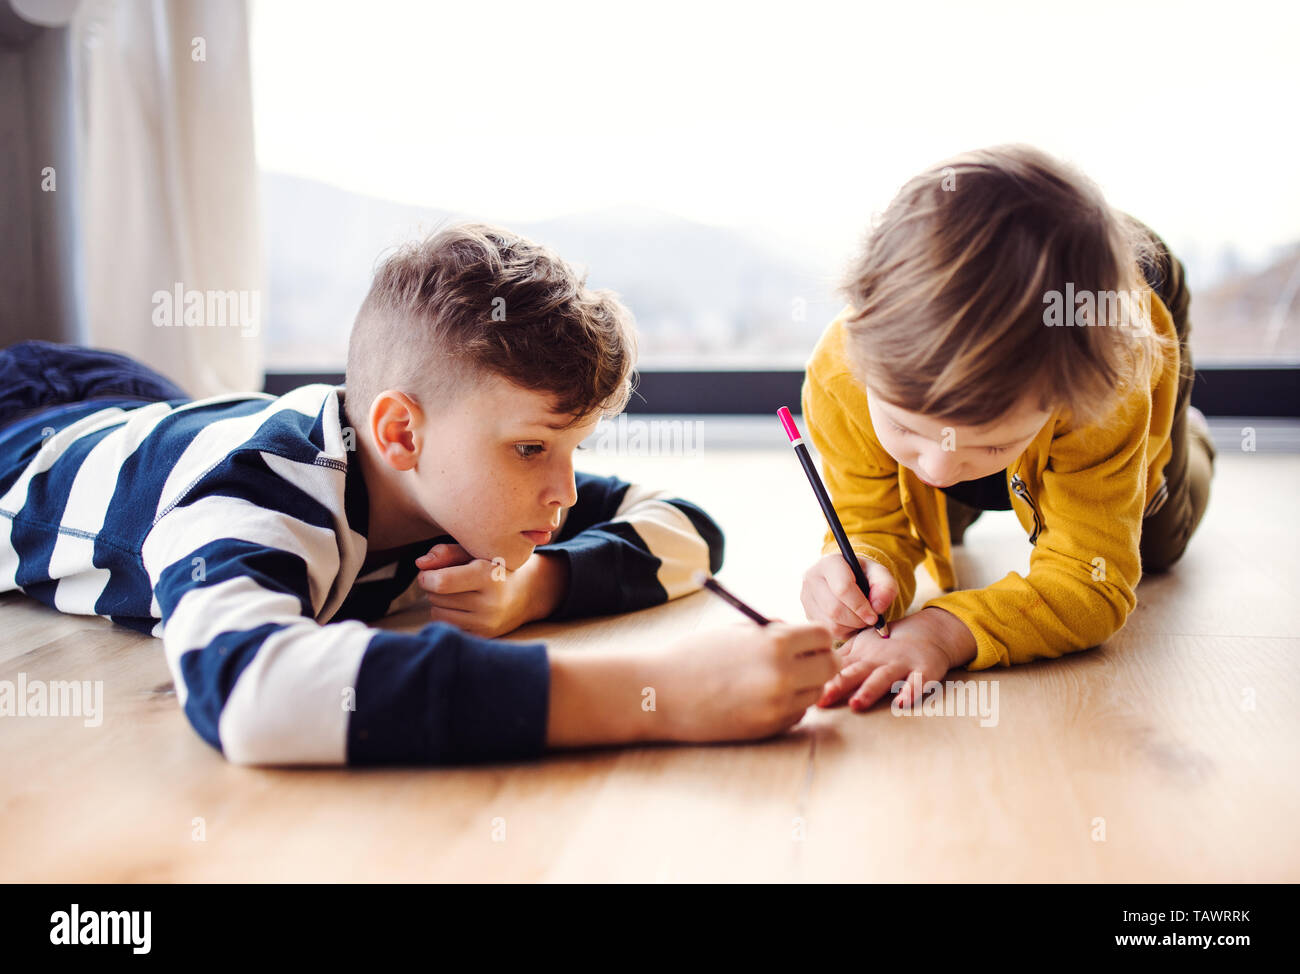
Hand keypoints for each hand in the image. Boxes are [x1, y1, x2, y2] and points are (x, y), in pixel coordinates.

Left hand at [414, 543, 566, 638]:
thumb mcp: (475, 551)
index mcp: (488, 576)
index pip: (441, 582)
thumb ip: (446, 553)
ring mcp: (487, 624)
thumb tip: (420, 564)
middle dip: (433, 587)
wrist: (526, 593)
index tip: (427, 572)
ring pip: (438, 614)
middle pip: (436, 597)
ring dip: (438, 602)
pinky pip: (447, 626)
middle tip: (446, 580)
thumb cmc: (494, 567)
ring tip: (455, 593)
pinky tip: (460, 607)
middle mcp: (490, 603)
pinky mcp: (483, 636)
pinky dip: (446, 616)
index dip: (426, 577)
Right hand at [650, 622, 840, 741]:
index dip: (815, 638)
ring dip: (803, 686)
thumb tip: (804, 637)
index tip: (805, 641)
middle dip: (818, 662)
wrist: (661, 693)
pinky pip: (796, 714)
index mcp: (775, 642)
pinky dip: (787, 707)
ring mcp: (777, 705)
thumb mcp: (736, 631)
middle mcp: (783, 674)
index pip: (824, 636)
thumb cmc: (695, 655)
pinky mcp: (768, 729)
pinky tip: (759, 700)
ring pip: (815, 693)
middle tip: (801, 662)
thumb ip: (773, 632)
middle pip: (830, 667)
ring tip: (772, 680)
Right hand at [801, 552, 897, 640]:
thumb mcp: (880, 575)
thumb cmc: (865, 576)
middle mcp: (811, 578)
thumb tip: (878, 607)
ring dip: (851, 627)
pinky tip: (849, 621)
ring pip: (831, 624)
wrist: (848, 578)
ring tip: (860, 618)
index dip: (861, 606)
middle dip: (857, 619)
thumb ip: (886, 587)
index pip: (842, 588)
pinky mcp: (807, 614)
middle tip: (870, 620)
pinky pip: (827, 631)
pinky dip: (843, 631)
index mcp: (829, 563)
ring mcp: (806, 598)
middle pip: (835, 609)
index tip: (874, 617)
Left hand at [817, 608, 966, 711]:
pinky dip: (910, 692)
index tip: (802, 689)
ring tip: (857, 704)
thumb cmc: (888, 644)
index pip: (838, 669)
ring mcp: (901, 666)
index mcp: (860, 658)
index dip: (821, 679)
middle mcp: (877, 661)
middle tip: (821, 699)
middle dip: (838, 686)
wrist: (930, 632)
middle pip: (855, 673)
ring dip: (869, 691)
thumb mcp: (861, 648)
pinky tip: (901, 703)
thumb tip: (807, 669)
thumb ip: (839, 661)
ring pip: (883, 678)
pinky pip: (918, 683)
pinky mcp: (924, 671)